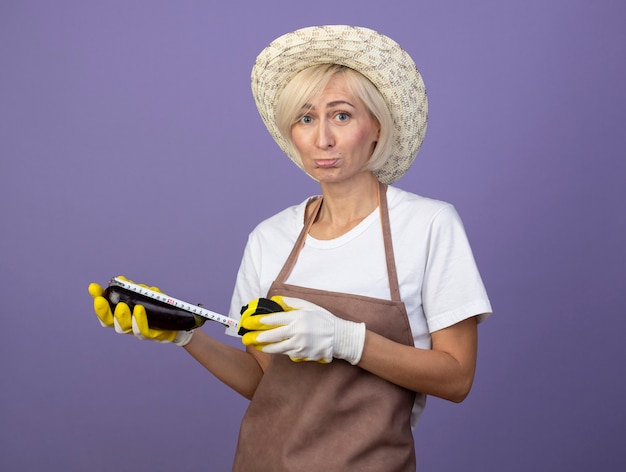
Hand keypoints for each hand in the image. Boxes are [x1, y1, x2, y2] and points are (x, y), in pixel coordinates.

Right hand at [88, 276, 192, 346]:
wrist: (179, 324)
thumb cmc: (158, 309)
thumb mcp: (146, 296)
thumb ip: (135, 290)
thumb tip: (122, 280)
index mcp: (123, 317)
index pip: (106, 311)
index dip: (97, 300)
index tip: (93, 288)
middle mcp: (128, 326)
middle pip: (110, 323)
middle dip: (104, 311)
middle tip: (101, 300)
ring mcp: (139, 332)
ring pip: (125, 329)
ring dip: (121, 317)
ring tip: (122, 305)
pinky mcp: (153, 336)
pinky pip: (144, 331)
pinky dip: (139, 321)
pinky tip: (138, 310)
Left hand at [240, 297, 365, 364]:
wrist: (339, 337)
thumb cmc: (324, 319)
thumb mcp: (309, 306)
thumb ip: (292, 302)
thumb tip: (276, 300)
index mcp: (298, 317)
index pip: (274, 319)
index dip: (261, 321)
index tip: (251, 322)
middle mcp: (297, 331)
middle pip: (272, 336)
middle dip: (258, 337)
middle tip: (247, 338)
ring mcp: (300, 344)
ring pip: (277, 348)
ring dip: (265, 347)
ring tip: (256, 346)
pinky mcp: (303, 354)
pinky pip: (287, 353)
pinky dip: (279, 351)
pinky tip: (272, 349)